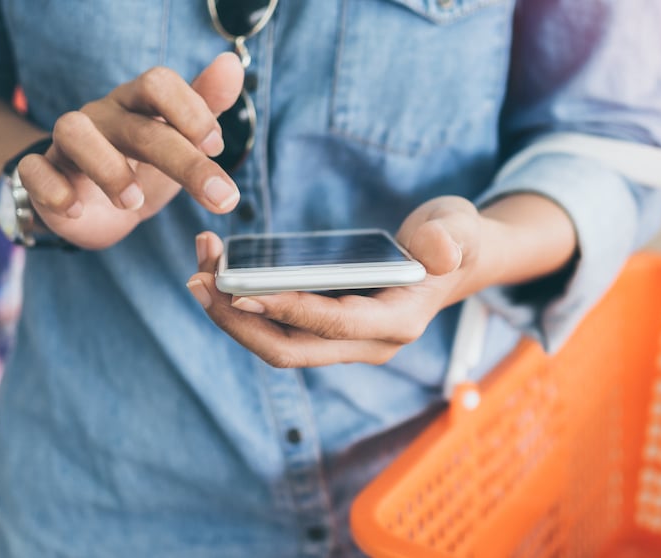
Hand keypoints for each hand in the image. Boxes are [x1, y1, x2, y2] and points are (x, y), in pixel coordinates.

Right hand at [16, 53, 243, 248]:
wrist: (96, 207)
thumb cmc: (144, 165)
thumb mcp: (181, 139)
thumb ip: (207, 104)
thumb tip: (232, 64)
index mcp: (138, 104)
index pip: (158, 82)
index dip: (190, 111)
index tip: (216, 147)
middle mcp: (103, 116)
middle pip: (139, 126)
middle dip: (185, 162)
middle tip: (221, 197)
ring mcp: (67, 143)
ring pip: (72, 132)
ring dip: (107, 168)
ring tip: (134, 203)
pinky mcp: (41, 174)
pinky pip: (33, 169)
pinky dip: (53, 189)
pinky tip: (77, 209)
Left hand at [186, 196, 483, 367]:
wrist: (456, 259)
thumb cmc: (456, 241)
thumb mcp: (461, 230)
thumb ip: (450, 239)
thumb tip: (438, 253)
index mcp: (398, 323)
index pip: (333, 325)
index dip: (285, 310)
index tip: (238, 289)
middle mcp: (368, 344)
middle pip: (290, 349)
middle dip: (238, 320)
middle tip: (199, 281)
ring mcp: (345, 342)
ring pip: (277, 343)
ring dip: (232, 313)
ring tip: (199, 272)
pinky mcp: (327, 329)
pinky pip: (278, 328)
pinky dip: (245, 304)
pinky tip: (220, 274)